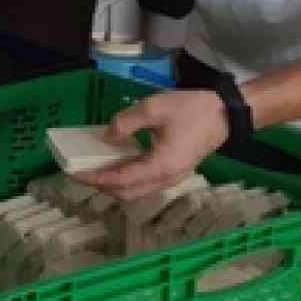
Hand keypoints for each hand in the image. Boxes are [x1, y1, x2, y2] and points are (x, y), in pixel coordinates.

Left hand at [74, 90, 228, 200]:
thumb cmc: (191, 110)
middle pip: (127, 193)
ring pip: (136, 190)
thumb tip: (105, 138)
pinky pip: (145, 182)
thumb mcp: (153, 108)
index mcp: (161, 167)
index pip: (120, 180)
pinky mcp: (174, 171)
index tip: (74, 173)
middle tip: (80, 171)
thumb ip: (125, 123)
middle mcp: (166, 179)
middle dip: (101, 185)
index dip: (95, 178)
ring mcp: (172, 178)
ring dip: (114, 183)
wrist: (225, 113)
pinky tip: (116, 161)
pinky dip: (127, 177)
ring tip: (94, 167)